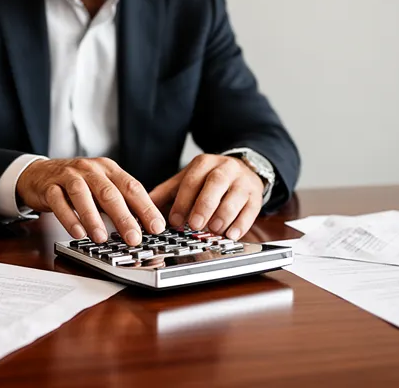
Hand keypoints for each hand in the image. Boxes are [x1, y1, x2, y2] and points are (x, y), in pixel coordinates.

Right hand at [16, 157, 165, 245]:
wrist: (39, 173)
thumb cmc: (77, 183)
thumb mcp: (101, 187)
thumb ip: (120, 202)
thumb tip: (143, 226)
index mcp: (108, 169)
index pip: (131, 187)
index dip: (145, 207)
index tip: (157, 227)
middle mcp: (90, 170)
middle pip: (109, 192)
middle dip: (123, 217)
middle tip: (133, 238)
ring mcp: (68, 176)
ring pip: (82, 195)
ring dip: (93, 218)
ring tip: (102, 238)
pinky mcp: (49, 187)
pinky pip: (59, 202)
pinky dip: (69, 218)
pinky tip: (77, 233)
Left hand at [148, 154, 263, 240]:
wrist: (243, 169)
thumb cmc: (209, 180)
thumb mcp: (187, 180)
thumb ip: (166, 193)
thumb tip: (141, 208)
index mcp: (204, 163)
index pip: (192, 180)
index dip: (182, 201)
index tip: (174, 220)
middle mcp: (225, 169)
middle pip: (215, 184)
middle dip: (204, 205)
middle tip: (194, 225)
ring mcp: (243, 181)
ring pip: (235, 196)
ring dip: (223, 215)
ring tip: (213, 230)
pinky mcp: (256, 196)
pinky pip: (251, 210)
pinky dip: (241, 224)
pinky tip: (231, 235)